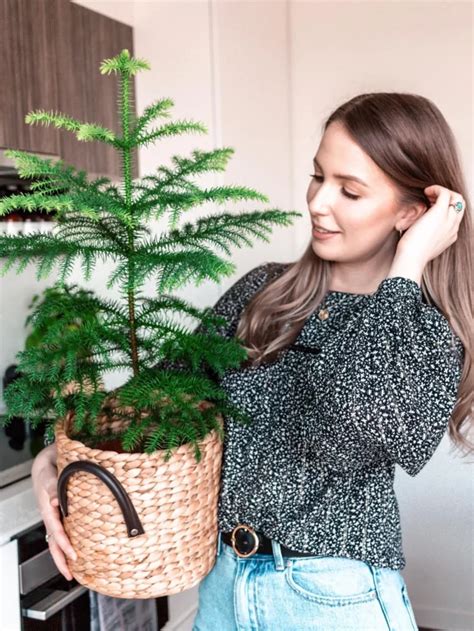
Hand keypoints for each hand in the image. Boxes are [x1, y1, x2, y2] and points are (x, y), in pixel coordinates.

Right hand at [31, 445, 76, 580]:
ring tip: (75, 570)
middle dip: (62, 560)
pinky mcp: (61, 513)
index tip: (73, 554)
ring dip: (65, 555)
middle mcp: (51, 515)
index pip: (56, 531)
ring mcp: (56, 516)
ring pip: (58, 540)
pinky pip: (64, 531)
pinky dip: (69, 543)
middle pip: (54, 543)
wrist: (46, 462)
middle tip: (71, 575)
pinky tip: (79, 550)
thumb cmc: (48, 468)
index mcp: (48, 509)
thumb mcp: (49, 474)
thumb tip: (56, 501)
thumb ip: (52, 486)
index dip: (64, 544)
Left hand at [397, 185, 464, 263]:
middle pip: (460, 205)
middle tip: (430, 198)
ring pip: (456, 198)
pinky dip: (436, 189)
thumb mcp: (422, 243)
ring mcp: (449, 220)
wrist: (411, 259)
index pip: (456, 216)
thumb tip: (415, 226)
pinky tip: (426, 191)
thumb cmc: (410, 254)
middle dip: (448, 197)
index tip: (430, 206)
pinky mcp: (440, 213)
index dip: (445, 207)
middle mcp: (453, 227)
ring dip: (443, 192)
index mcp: (450, 235)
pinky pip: (445, 193)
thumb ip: (425, 234)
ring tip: (428, 194)